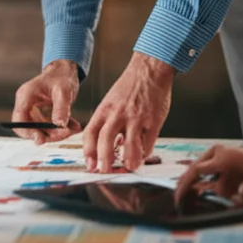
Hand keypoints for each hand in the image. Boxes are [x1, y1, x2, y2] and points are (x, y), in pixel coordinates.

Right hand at [12, 60, 82, 144]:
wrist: (64, 72)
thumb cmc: (62, 77)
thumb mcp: (63, 91)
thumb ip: (61, 108)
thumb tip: (59, 124)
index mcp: (26, 95)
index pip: (18, 119)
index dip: (27, 131)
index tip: (42, 139)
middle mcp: (25, 103)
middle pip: (28, 128)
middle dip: (46, 134)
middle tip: (65, 133)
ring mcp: (31, 109)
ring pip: (38, 130)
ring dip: (55, 133)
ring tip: (74, 128)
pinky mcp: (38, 114)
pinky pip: (46, 127)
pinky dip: (59, 129)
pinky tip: (72, 126)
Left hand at [84, 52, 173, 172]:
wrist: (149, 70)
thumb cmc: (129, 88)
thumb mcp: (111, 101)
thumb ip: (108, 122)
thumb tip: (107, 147)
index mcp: (104, 109)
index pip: (90, 133)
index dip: (88, 151)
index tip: (90, 164)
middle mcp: (118, 114)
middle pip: (106, 140)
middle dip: (104, 159)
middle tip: (104, 171)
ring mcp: (136, 117)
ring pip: (130, 144)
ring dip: (128, 160)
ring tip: (129, 167)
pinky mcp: (153, 120)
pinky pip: (149, 141)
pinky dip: (145, 152)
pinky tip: (143, 156)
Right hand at [175, 145, 242, 206]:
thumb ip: (235, 198)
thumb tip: (224, 207)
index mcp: (222, 157)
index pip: (195, 171)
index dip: (184, 187)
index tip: (178, 200)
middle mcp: (218, 154)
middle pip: (196, 173)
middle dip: (193, 188)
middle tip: (187, 204)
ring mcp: (223, 157)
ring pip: (208, 178)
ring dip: (213, 190)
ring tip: (223, 198)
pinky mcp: (228, 163)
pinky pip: (217, 178)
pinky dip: (220, 188)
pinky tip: (230, 194)